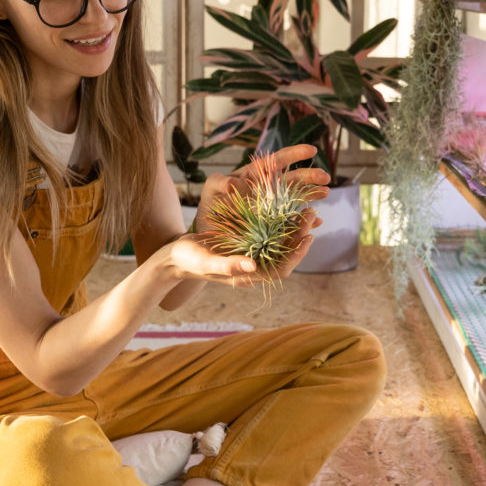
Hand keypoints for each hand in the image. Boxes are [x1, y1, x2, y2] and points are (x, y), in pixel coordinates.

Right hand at [166, 206, 317, 286]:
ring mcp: (251, 256)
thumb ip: (228, 266)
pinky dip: (280, 224)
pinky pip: (270, 236)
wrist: (175, 256)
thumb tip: (252, 267)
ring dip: (293, 229)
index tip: (308, 236)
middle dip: (300, 237)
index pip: (281, 269)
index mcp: (247, 276)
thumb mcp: (205, 261)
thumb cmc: (188, 260)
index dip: (297, 255)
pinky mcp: (246, 244)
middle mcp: (253, 267)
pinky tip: (286, 209)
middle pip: (285, 255)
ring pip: (280, 244)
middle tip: (310, 214)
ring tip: (304, 210)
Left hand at [193, 144, 329, 234]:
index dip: (294, 154)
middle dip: (309, 176)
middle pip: (292, 179)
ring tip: (325, 193)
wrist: (208, 233)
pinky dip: (304, 221)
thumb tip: (235, 183)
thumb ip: (219, 182)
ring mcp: (271, 208)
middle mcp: (266, 190)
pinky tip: (316, 221)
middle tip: (325, 178)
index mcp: (254, 176)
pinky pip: (292, 221)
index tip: (311, 149)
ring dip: (312, 195)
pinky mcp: (273, 226)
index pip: (276, 161)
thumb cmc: (209, 207)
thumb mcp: (210, 190)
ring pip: (296, 198)